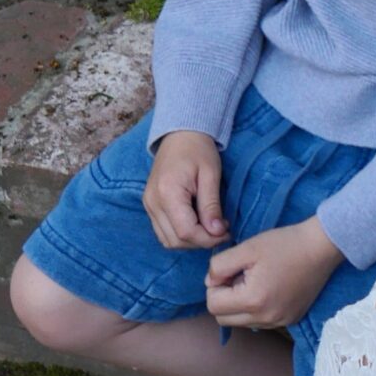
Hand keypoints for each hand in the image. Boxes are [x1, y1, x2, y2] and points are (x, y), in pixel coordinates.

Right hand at [143, 129, 227, 247]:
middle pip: (175, 240)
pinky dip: (180, 235)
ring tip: (210, 228)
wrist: (180, 134)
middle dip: (201, 242)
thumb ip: (211, 205)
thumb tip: (217, 232)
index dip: (207, 239)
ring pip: (167, 240)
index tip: (226, 231)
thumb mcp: (210, 174)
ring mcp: (148, 205)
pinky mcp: (150, 205)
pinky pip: (163, 231)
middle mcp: (153, 203)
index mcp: (167, 193)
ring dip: (191, 241)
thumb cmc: (198, 150)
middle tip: (221, 230)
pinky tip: (197, 223)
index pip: (185, 232)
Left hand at [206, 217, 345, 329]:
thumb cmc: (285, 243)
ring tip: (256, 281)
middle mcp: (265, 318)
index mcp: (253, 300)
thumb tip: (210, 282)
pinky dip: (256, 309)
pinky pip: (259, 322)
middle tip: (240, 275)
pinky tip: (268, 288)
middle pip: (223, 319)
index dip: (215, 285)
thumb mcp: (246, 248)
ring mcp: (279, 322)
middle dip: (224, 298)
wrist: (321, 247)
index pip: (213, 305)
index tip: (231, 270)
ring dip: (239, 305)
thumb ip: (219, 266)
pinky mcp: (290, 320)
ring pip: (240, 322)